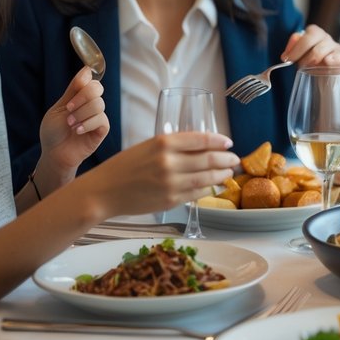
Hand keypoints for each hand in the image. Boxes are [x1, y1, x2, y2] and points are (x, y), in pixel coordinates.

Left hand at [38, 66, 106, 179]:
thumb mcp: (59, 108)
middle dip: (82, 97)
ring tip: (70, 125)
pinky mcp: (102, 130)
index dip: (86, 79)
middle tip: (69, 109)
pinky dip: (88, 124)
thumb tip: (86, 70)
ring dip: (81, 114)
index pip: (91, 80)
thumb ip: (73, 90)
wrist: (54, 154)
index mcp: (80, 97)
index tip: (79, 84)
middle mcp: (91, 105)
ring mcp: (97, 117)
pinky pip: (101, 120)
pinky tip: (78, 131)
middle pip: (97, 89)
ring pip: (98, 104)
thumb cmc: (54, 132)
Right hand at [85, 132, 239, 217]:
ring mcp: (171, 183)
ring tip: (228, 172)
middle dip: (227, 159)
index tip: (228, 142)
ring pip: (207, 178)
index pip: (202, 139)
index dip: (219, 141)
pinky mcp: (170, 200)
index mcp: (164, 142)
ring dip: (222, 175)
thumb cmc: (124, 166)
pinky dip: (208, 189)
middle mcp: (170, 162)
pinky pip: (197, 193)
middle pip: (209, 159)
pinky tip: (214, 186)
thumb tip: (202, 146)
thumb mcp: (148, 146)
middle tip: (235, 159)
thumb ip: (174, 145)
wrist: (104, 192)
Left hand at [282, 26, 339, 67]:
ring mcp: (336, 48)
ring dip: (312, 59)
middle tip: (297, 64)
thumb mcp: (297, 57)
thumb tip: (286, 53)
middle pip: (314, 36)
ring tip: (308, 68)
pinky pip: (339, 57)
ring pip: (323, 48)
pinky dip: (332, 60)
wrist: (324, 80)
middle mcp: (326, 38)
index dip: (296, 46)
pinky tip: (327, 63)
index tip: (286, 58)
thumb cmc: (309, 65)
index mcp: (315, 33)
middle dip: (302, 51)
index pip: (307, 32)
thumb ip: (292, 50)